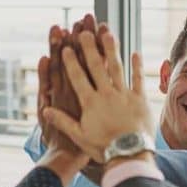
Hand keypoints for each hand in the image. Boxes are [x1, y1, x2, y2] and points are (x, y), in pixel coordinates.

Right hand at [44, 23, 153, 163]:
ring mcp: (124, 95)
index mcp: (90, 103)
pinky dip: (137, 66)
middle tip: (83, 31)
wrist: (129, 154)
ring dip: (111, 49)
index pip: (78, 78)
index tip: (65, 48)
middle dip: (89, 47)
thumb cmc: (103, 148)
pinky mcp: (140, 99)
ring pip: (117, 67)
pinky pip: (138, 79)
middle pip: (96, 66)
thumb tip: (46, 110)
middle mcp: (106, 94)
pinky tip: (135, 52)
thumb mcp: (79, 137)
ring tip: (107, 32)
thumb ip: (63, 121)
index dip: (70, 62)